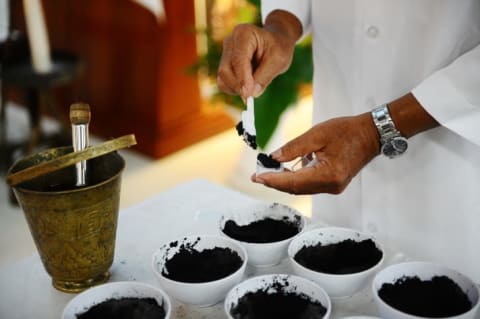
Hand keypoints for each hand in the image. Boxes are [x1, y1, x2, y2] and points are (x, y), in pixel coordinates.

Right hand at [217, 10, 301, 99]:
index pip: (238, 60)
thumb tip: (249, 94)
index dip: (242, 79)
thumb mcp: (278, 61)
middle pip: (225, 70)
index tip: (248, 95)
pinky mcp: (225, 64)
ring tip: (255, 84)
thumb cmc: (279, 48)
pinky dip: (235, 88)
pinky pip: (224, 82)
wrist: (276, 41)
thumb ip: (263, 77)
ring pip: (222, 78)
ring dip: (237, 88)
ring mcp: (225, 53)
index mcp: (244, 34)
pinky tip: (248, 84)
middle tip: (252, 95)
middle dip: (238, 86)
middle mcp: (230, 42)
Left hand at [252, 113, 379, 193]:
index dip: (273, 180)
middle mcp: (331, 186)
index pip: (293, 182)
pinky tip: (286, 170)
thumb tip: (274, 158)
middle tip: (257, 176)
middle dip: (275, 182)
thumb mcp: (317, 134)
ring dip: (284, 181)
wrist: (371, 134)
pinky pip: (309, 185)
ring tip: (267, 172)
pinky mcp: (333, 184)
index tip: (257, 177)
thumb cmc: (348, 131)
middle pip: (296, 189)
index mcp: (328, 175)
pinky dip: (296, 179)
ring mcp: (333, 187)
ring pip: (302, 188)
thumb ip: (294, 148)